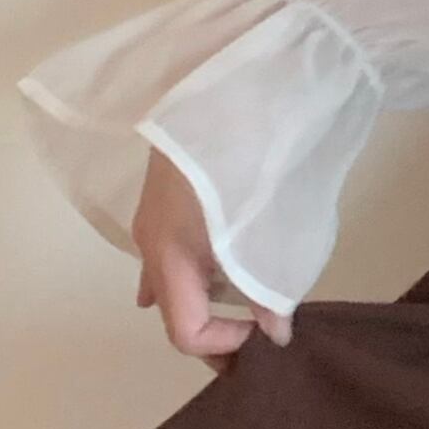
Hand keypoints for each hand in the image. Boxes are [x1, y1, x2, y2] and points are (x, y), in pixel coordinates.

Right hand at [132, 144, 293, 371]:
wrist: (233, 84)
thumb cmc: (247, 159)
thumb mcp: (267, 229)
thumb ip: (270, 286)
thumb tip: (277, 333)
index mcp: (169, 257)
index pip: (186, 333)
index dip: (226, 345)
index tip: (265, 331)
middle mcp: (151, 244)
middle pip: (175, 311)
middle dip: (213, 334)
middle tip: (255, 343)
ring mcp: (154, 218)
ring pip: (173, 282)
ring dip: (205, 302)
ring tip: (243, 312)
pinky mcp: (168, 195)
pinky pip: (173, 253)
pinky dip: (193, 275)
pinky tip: (207, 278)